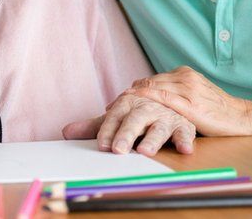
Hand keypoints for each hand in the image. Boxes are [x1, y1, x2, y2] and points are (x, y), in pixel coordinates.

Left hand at [62, 94, 196, 156]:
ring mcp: (165, 116)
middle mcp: (146, 108)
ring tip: (145, 150)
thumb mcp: (118, 119)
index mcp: (128, 104)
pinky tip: (185, 149)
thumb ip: (95, 127)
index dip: (108, 131)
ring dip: (153, 139)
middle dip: (126, 134)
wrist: (169, 101)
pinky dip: (186, 140)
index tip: (102, 145)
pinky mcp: (183, 124)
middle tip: (118, 150)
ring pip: (159, 126)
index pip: (114, 117)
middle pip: (135, 120)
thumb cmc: (139, 115)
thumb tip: (65, 132)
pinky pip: (186, 131)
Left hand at [124, 66, 251, 136]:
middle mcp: (185, 77)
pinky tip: (135, 109)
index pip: (151, 80)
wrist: (243, 117)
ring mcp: (188, 90)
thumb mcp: (195, 95)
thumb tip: (150, 95)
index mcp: (184, 74)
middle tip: (110, 108)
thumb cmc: (217, 110)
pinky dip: (147, 103)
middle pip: (148, 84)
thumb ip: (175, 92)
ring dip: (133, 100)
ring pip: (153, 90)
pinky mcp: (191, 105)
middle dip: (128, 96)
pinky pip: (164, 100)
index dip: (132, 91)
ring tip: (115, 111)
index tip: (116, 101)